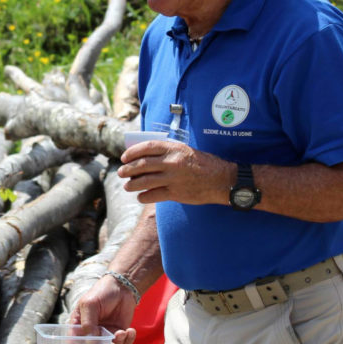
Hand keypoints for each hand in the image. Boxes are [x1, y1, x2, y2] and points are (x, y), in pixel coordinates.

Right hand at [71, 276, 137, 343]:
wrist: (122, 287)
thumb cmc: (101, 292)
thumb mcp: (89, 304)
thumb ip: (88, 323)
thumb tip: (90, 343)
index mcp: (78, 327)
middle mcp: (91, 334)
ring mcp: (105, 336)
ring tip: (122, 332)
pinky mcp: (118, 335)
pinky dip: (128, 341)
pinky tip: (130, 330)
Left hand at [118, 140, 233, 205]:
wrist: (221, 179)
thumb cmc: (203, 164)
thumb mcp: (185, 151)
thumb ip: (167, 152)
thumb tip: (145, 157)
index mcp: (174, 148)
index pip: (146, 147)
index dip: (132, 152)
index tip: (124, 157)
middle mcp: (172, 162)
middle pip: (142, 165)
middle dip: (127, 169)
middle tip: (121, 173)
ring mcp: (173, 178)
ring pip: (144, 181)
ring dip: (132, 184)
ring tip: (127, 186)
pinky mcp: (176, 193)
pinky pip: (154, 195)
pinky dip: (144, 196)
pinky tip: (141, 196)